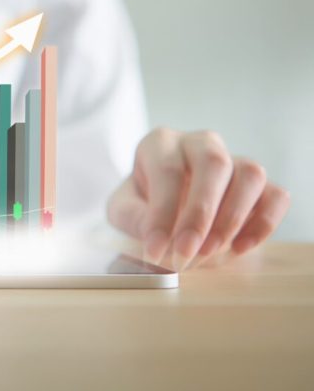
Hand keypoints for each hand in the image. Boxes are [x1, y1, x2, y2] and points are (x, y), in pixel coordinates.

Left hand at [107, 128, 288, 269]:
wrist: (165, 212)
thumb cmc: (142, 205)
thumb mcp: (123, 209)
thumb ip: (132, 218)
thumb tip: (155, 234)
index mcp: (160, 144)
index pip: (168, 170)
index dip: (163, 213)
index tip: (155, 250)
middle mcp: (200, 144)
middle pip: (214, 164)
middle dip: (201, 214)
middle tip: (187, 253)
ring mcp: (234, 160)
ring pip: (250, 175)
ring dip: (232, 218)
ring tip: (210, 252)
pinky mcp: (260, 185)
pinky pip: (275, 195)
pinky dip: (263, 223)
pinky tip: (239, 247)